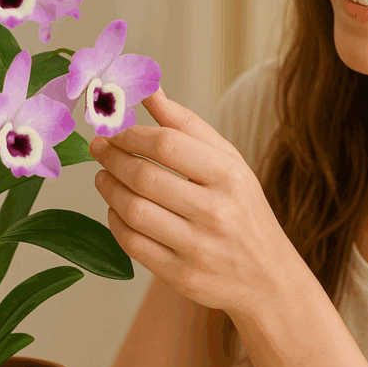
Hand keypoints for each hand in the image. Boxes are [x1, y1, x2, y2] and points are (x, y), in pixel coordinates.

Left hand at [89, 85, 300, 319]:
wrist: (268, 277)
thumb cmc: (242, 209)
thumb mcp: (229, 163)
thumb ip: (187, 125)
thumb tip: (149, 89)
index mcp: (230, 176)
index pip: (167, 144)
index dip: (132, 134)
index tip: (115, 130)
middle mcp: (216, 211)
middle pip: (145, 176)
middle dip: (112, 158)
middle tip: (99, 148)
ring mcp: (198, 247)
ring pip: (134, 210)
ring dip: (108, 188)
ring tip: (103, 176)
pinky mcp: (182, 276)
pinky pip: (133, 244)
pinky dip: (115, 222)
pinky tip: (116, 209)